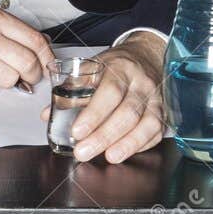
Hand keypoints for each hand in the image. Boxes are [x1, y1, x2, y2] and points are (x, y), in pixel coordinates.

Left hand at [59, 34, 166, 163]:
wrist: (145, 56)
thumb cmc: (114, 66)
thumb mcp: (91, 70)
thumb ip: (71, 92)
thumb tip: (49, 115)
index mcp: (119, 68)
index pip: (109, 91)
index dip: (94, 114)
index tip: (77, 131)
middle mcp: (141, 82)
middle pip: (127, 112)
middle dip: (104, 135)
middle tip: (84, 152)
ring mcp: (156, 98)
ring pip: (147, 123)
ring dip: (127, 144)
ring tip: (109, 157)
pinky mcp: (164, 111)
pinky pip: (157, 131)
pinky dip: (142, 144)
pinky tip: (125, 152)